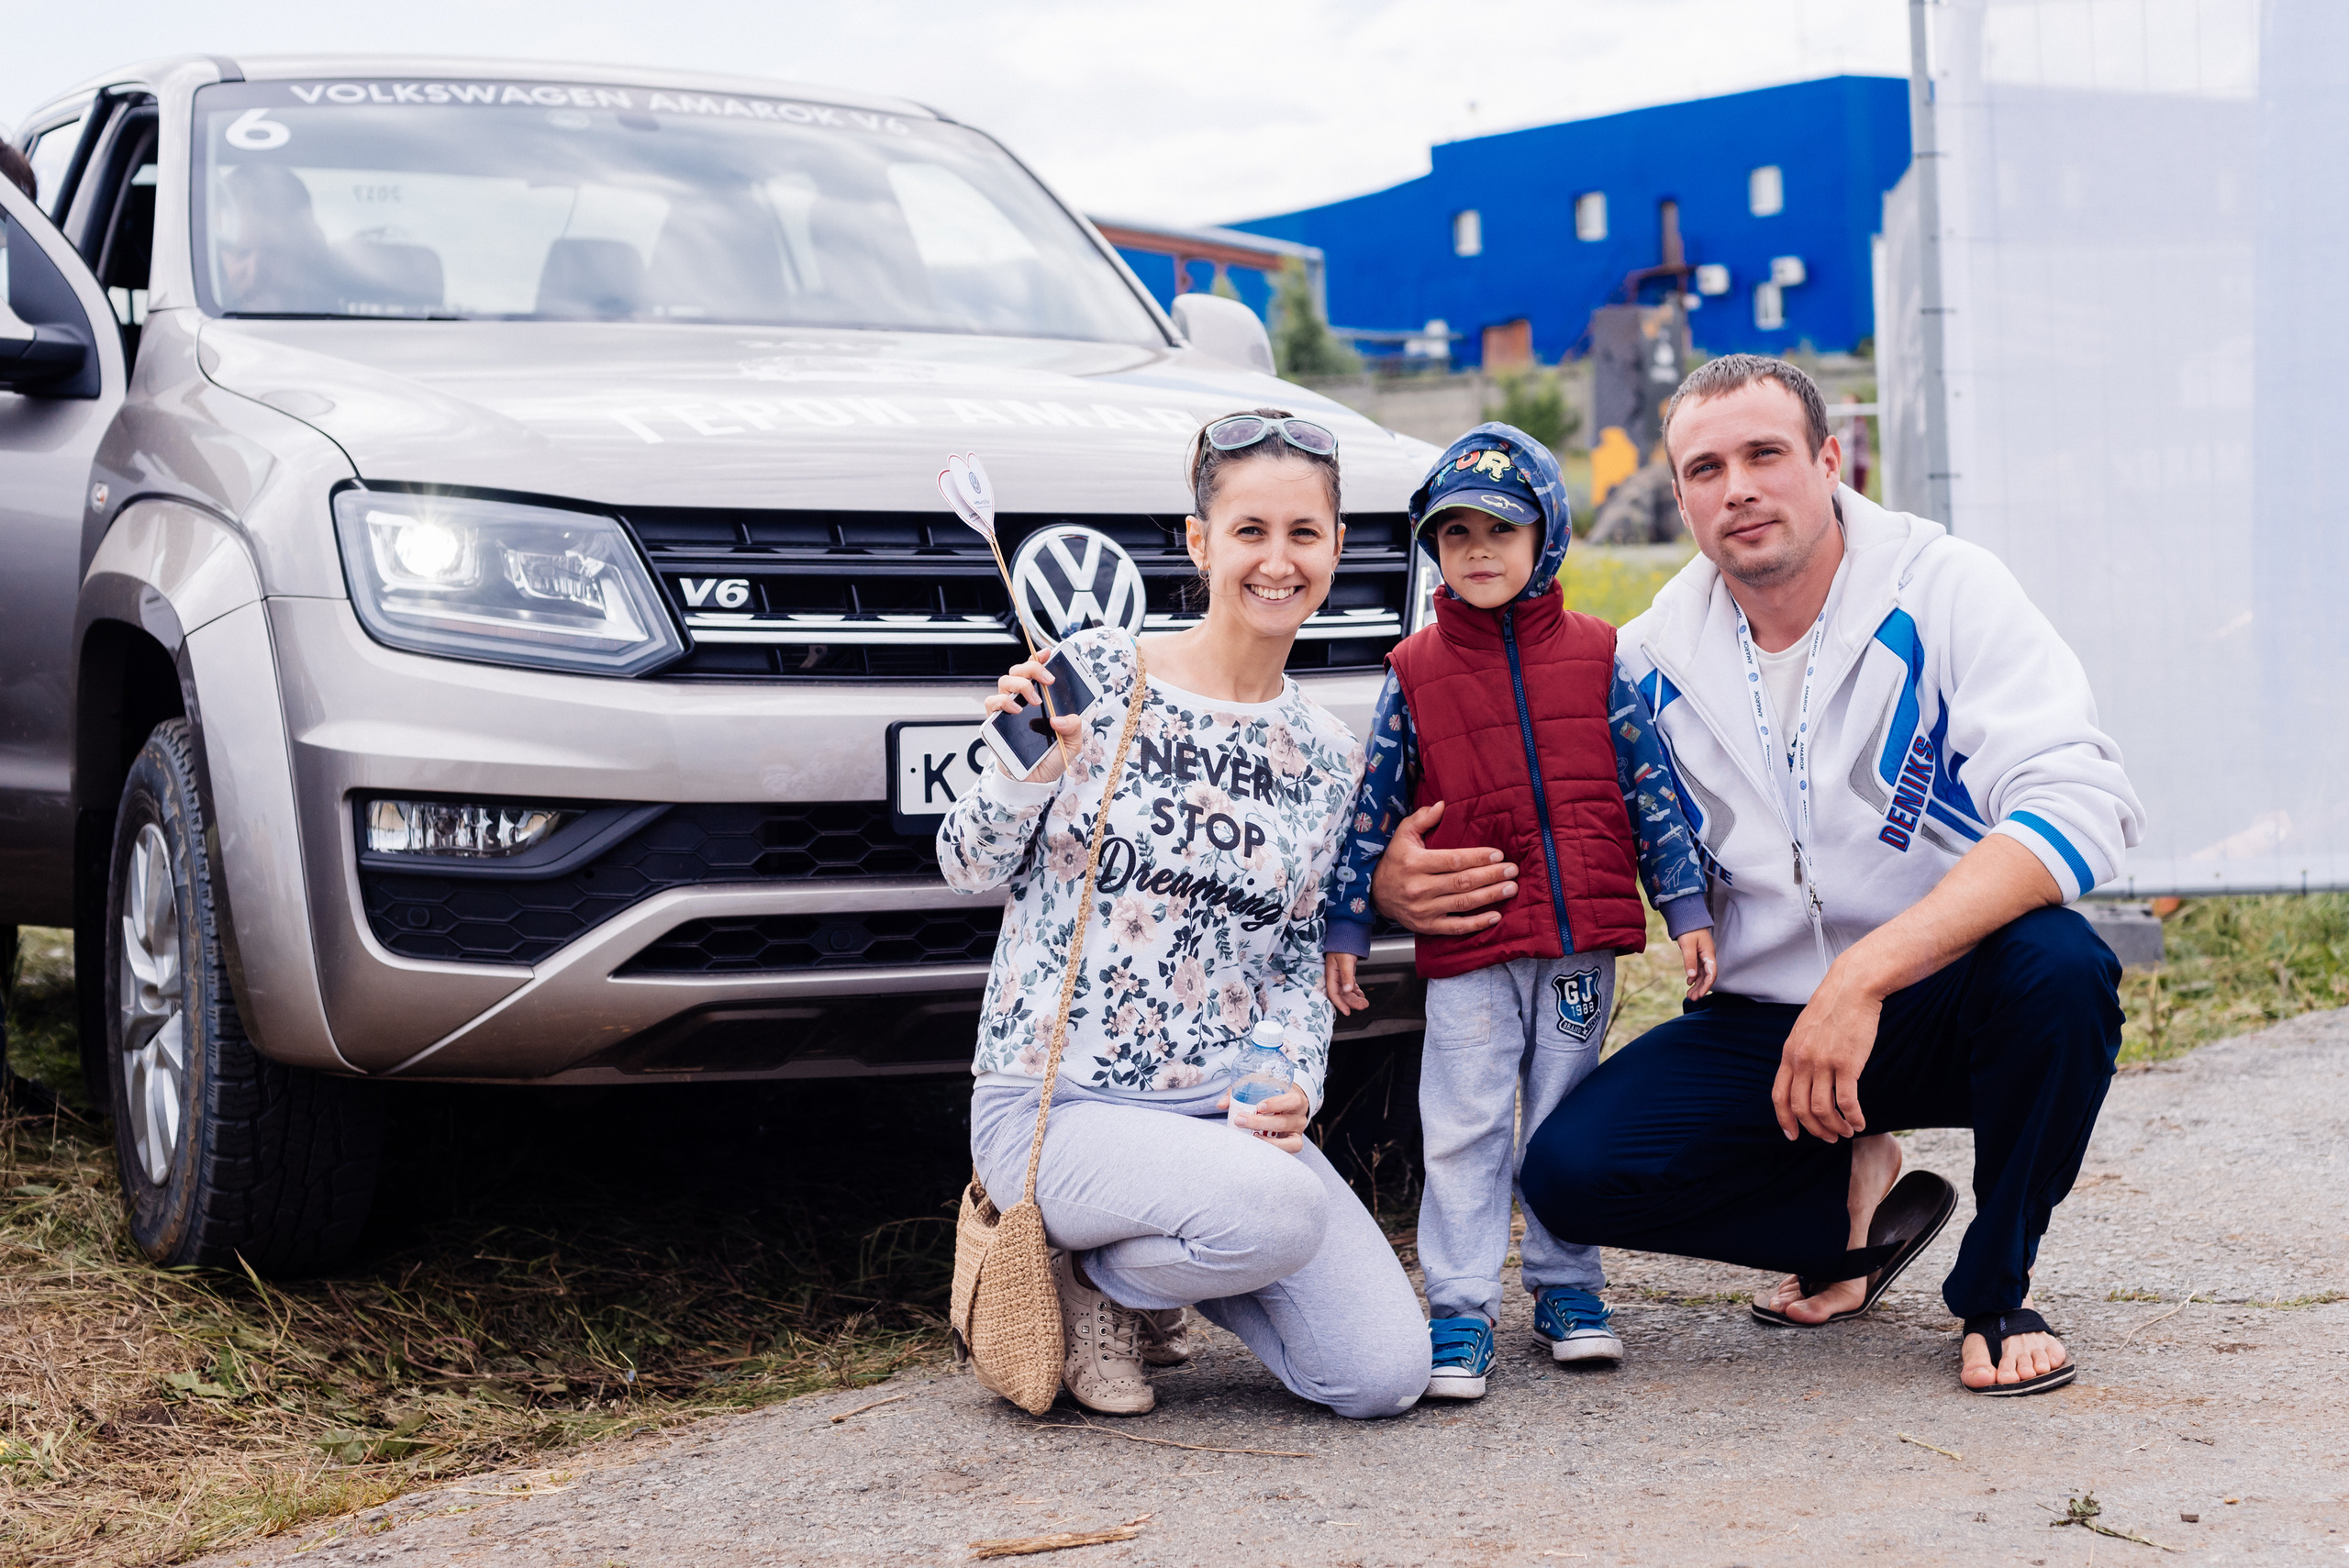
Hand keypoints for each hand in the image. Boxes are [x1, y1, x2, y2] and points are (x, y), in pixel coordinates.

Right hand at [981, 655, 1082, 781]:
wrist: (1034, 781)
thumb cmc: (1050, 758)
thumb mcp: (1072, 743)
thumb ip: (1074, 727)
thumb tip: (1060, 717)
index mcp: (1041, 699)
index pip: (1036, 672)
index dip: (1040, 659)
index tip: (1049, 652)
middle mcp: (1023, 700)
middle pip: (1019, 671)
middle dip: (1033, 669)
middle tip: (1048, 680)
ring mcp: (1007, 709)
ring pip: (1005, 681)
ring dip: (1021, 685)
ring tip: (1035, 700)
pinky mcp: (995, 722)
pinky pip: (991, 703)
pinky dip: (1003, 701)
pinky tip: (1016, 709)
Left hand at [1216, 1084, 1308, 1153]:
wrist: (1289, 1106)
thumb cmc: (1272, 1096)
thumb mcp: (1260, 1089)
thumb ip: (1241, 1093)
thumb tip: (1221, 1105)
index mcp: (1296, 1100)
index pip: (1292, 1101)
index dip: (1276, 1104)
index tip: (1258, 1107)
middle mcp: (1299, 1118)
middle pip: (1285, 1122)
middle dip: (1261, 1123)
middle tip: (1240, 1121)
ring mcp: (1298, 1134)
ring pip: (1291, 1143)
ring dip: (1269, 1143)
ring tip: (1251, 1138)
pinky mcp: (1293, 1146)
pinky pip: (1289, 1154)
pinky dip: (1275, 1153)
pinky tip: (1258, 1149)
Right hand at [1324, 952, 1366, 1014]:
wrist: (1346, 938)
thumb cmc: (1342, 947)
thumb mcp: (1345, 961)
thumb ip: (1346, 975)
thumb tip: (1347, 990)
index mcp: (1331, 975)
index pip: (1334, 993)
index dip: (1340, 1004)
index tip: (1348, 1011)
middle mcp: (1334, 977)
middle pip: (1342, 995)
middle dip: (1352, 1002)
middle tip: (1362, 1006)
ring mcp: (1340, 976)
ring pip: (1347, 992)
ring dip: (1355, 998)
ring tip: (1364, 1003)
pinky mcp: (1346, 974)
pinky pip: (1350, 987)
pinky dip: (1356, 992)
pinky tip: (1361, 996)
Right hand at [1368, 800, 1517, 935]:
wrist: (1375, 894)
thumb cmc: (1395, 861)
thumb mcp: (1403, 835)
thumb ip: (1422, 818)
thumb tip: (1443, 804)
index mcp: (1414, 863)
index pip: (1452, 860)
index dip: (1477, 858)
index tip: (1498, 855)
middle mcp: (1419, 888)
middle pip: (1462, 882)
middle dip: (1491, 876)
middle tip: (1512, 871)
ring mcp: (1423, 910)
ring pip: (1463, 903)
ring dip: (1490, 896)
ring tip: (1510, 888)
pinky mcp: (1427, 926)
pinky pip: (1456, 927)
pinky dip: (1477, 924)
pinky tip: (1496, 916)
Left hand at [1678, 929, 1716, 999]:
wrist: (1687, 918)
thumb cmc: (1689, 929)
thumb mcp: (1687, 945)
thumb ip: (1689, 960)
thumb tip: (1691, 976)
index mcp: (1709, 954)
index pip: (1711, 973)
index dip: (1707, 985)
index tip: (1701, 994)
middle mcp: (1708, 957)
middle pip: (1707, 976)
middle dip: (1701, 988)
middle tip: (1693, 998)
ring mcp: (1704, 956)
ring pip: (1702, 974)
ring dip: (1697, 985)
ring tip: (1690, 995)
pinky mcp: (1698, 956)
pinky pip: (1698, 969)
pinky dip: (1694, 977)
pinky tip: (1689, 983)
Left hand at [1770, 966, 1881, 1141]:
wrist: (1852, 988)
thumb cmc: (1832, 1008)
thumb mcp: (1805, 1030)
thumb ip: (1800, 1053)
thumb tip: (1802, 1076)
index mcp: (1789, 1054)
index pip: (1778, 1096)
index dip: (1784, 1120)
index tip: (1792, 1135)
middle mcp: (1802, 1061)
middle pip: (1800, 1108)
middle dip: (1813, 1129)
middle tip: (1827, 1138)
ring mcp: (1823, 1063)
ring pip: (1822, 1109)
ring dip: (1835, 1127)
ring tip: (1846, 1132)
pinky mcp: (1847, 1063)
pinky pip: (1846, 1102)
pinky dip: (1853, 1117)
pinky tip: (1860, 1122)